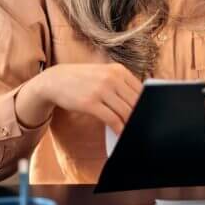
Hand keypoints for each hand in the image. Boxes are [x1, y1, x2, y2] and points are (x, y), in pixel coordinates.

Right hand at [15, 63, 142, 132]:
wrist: (55, 80)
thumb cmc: (82, 79)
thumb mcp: (103, 74)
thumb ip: (121, 85)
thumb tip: (140, 102)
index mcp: (118, 70)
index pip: (141, 90)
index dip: (146, 105)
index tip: (149, 115)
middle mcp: (112, 78)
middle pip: (135, 102)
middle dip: (140, 116)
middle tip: (143, 127)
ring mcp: (101, 90)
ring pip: (126, 112)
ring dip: (131, 124)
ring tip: (133, 132)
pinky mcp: (91, 103)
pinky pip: (112, 119)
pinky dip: (120, 129)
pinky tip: (121, 135)